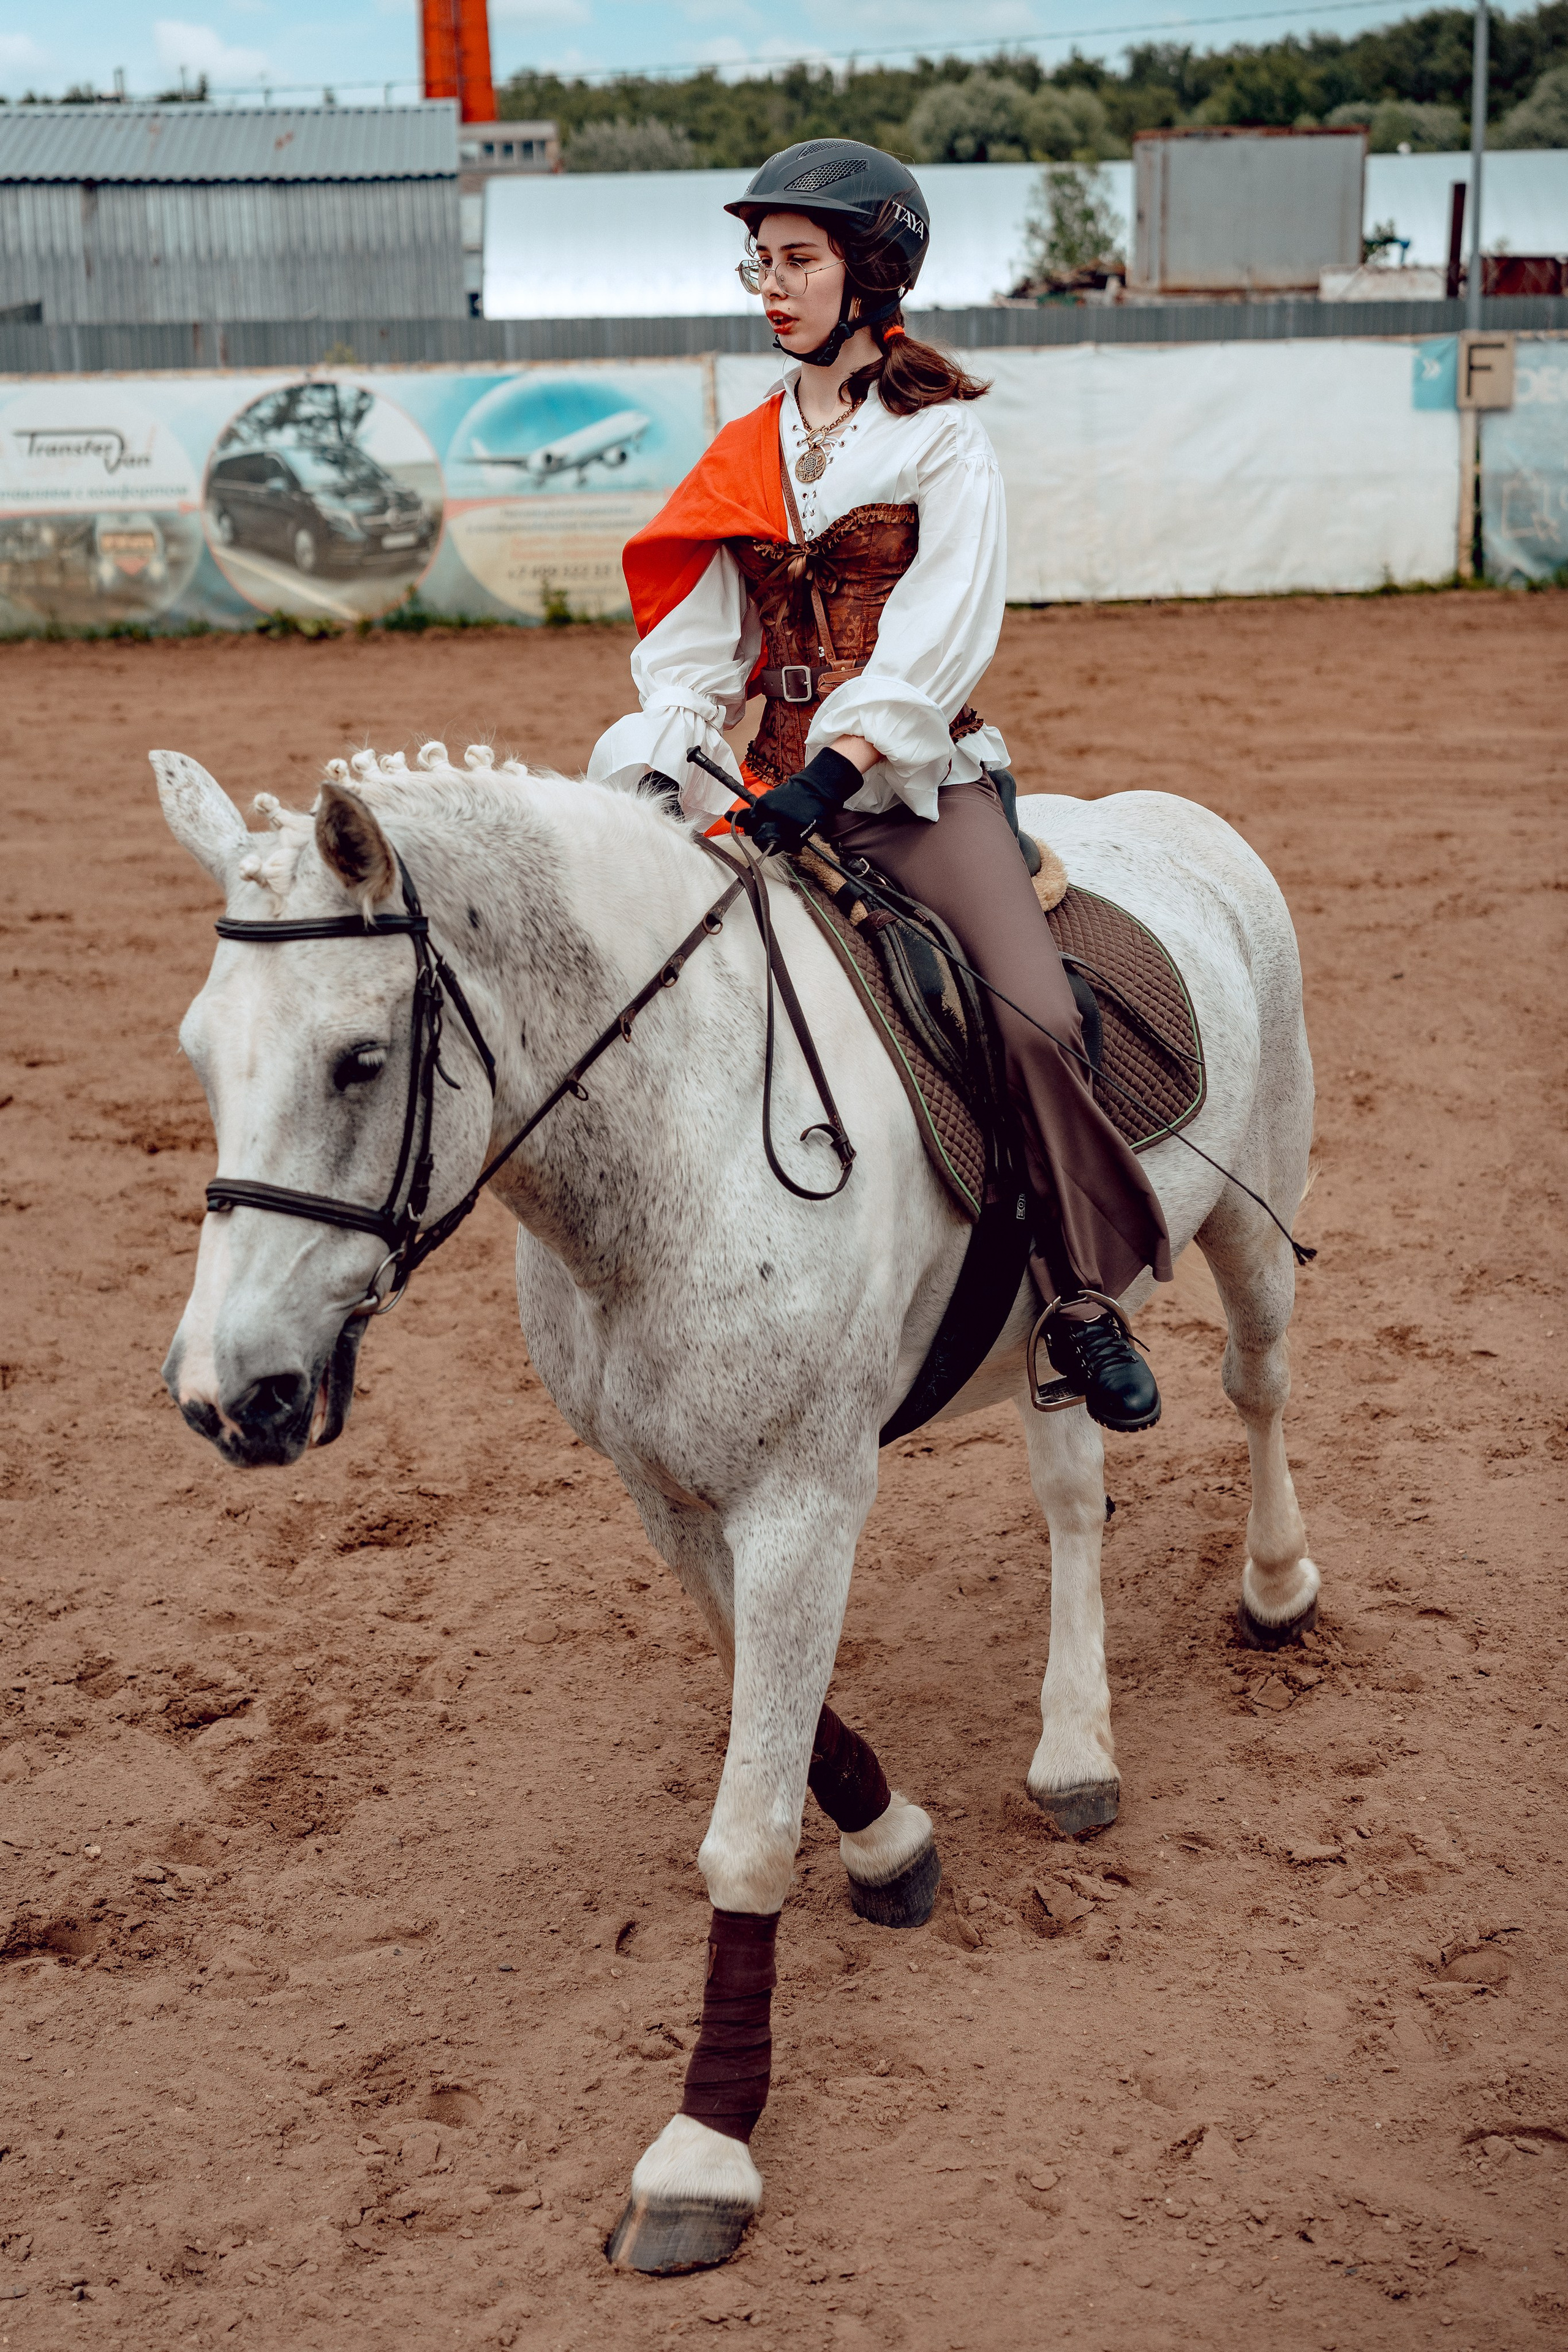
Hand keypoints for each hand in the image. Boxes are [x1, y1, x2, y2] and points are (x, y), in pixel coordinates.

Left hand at [734, 746, 863, 854]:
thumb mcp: (769, 798)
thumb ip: (754, 811)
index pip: (749, 826)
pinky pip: (789, 848)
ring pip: (770, 847)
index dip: (754, 828)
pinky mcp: (797, 836)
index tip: (761, 827)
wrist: (816, 789)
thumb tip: (730, 817)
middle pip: (757, 839)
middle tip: (773, 833)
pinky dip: (791, 845)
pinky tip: (795, 835)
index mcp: (762, 805)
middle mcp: (771, 817)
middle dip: (763, 839)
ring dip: (776, 845)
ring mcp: (784, 828)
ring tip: (784, 836)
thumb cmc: (792, 794)